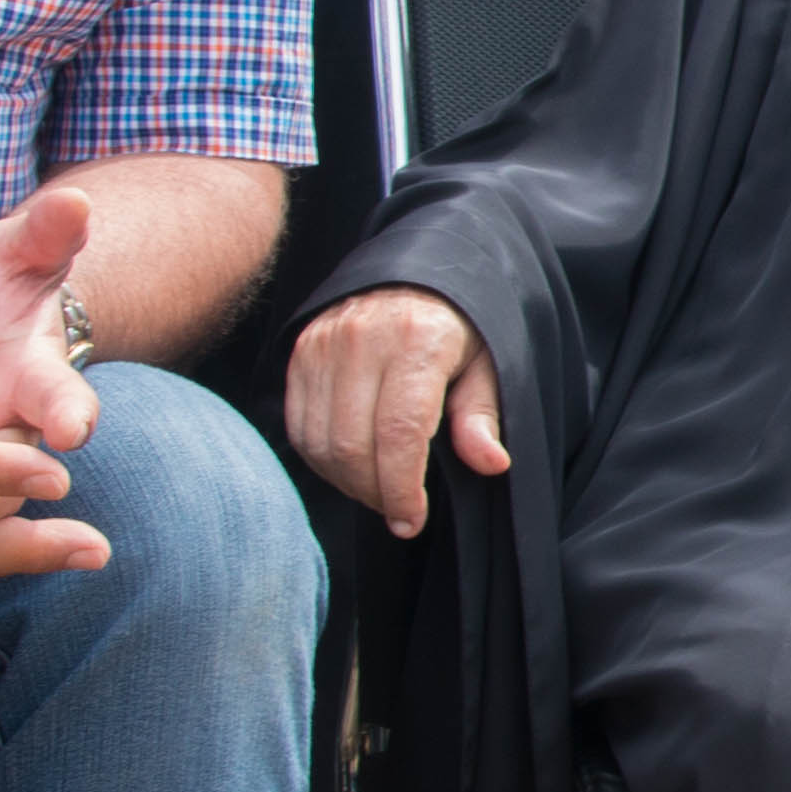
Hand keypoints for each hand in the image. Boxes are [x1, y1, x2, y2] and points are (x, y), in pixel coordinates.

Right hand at [289, 285, 503, 536]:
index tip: (412, 521)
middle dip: (375, 493)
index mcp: (417, 341)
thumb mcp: (488, 365)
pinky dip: (321, 460)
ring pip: (320, 441)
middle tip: (399, 511)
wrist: (419, 270)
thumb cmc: (461, 328)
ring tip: (378, 490)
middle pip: (352, 444)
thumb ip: (481, 416)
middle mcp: (364, 338)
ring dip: (346, 482)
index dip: (402, 489)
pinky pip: (299, 426)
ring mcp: (325, 343)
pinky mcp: (301, 351)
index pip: (398, 433)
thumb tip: (492, 463)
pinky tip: (351, 467)